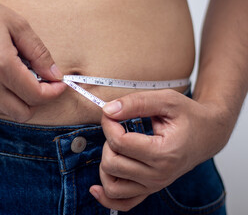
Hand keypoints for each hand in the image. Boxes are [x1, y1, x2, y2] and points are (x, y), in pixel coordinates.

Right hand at [0, 0, 65, 121]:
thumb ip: (39, 53)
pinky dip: (8, 100)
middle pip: (24, 113)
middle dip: (40, 101)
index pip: (36, 95)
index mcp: (1, 66)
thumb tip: (54, 74)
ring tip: (24, 78)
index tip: (60, 84)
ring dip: (24, 101)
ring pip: (10, 113)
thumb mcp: (17, 25)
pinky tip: (8, 80)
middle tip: (45, 83)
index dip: (54, 92)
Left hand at [89, 89, 231, 210]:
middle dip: (108, 141)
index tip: (112, 113)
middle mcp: (159, 175)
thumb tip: (108, 110)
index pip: (119, 142)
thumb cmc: (188, 117)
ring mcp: (154, 186)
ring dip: (106, 164)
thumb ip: (136, 103)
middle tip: (119, 128)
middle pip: (112, 163)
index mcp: (164, 153)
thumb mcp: (166, 100)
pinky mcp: (149, 190)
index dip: (108, 123)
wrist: (207, 134)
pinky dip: (107, 197)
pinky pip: (123, 203)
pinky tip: (96, 187)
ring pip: (112, 186)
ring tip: (117, 148)